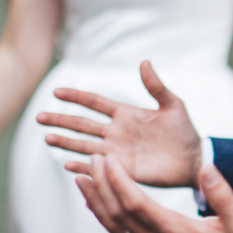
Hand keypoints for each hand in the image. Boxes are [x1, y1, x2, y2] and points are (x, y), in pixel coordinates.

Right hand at [39, 61, 201, 187]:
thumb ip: (156, 86)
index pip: (94, 102)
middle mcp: (116, 132)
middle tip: (39, 117)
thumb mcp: (173, 105)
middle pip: (82, 124)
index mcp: (125, 114)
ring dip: (66, 142)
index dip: (76, 97)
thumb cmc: (185, 131)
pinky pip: (98, 167)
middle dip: (61, 120)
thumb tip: (144, 62)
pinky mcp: (123, 170)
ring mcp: (117, 152)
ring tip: (47, 138)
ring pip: (84, 145)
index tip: (56, 92)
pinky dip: (83, 166)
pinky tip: (68, 164)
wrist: (193, 159)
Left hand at [76, 154, 232, 232]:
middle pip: (118, 212)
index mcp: (175, 232)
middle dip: (101, 184)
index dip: (118, 181)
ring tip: (82, 179)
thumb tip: (206, 168)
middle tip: (91, 159)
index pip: (136, 204)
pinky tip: (96, 204)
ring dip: (96, 201)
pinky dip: (103, 217)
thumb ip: (223, 194)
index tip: (108, 159)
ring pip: (114, 225)